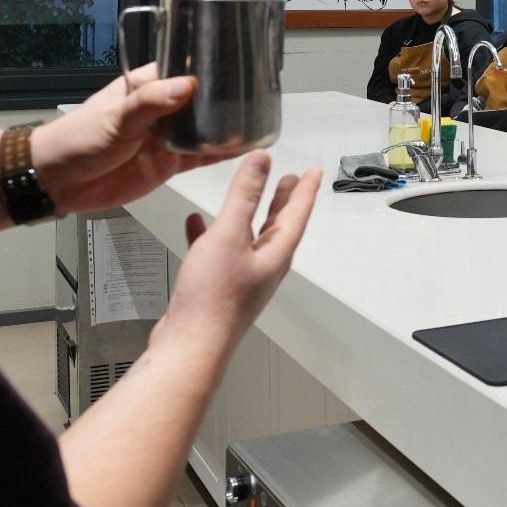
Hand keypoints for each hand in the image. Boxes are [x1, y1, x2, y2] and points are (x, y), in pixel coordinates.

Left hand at [32, 67, 241, 215]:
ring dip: (227, 124)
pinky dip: (220, 152)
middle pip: (201, 98)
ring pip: (205, 127)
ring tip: (259, 117)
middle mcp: (161, 107)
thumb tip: (186, 86)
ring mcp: (167, 136)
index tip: (237, 59)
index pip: (184, 67)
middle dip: (225, 96)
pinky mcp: (168, 163)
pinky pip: (200, 155)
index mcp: (146, 85)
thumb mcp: (114, 117)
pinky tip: (242, 147)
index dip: (209, 64)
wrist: (58, 182)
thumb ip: (150, 102)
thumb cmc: (77, 139)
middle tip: (258, 91)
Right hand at [154, 152, 316, 355]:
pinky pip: (218, 253)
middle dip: (284, 200)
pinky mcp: (218, 288)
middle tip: (291, 180)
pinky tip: (196, 225)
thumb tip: (261, 162)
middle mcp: (263, 267)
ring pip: (249, 238)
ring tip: (247, 196)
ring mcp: (242, 279)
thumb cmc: (214, 298)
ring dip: (249, 215)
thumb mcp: (229, 236)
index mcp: (275, 253)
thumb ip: (244, 196)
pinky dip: (210, 235)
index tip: (315, 171)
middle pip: (278, 225)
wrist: (190, 344)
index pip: (297, 213)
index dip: (306, 188)